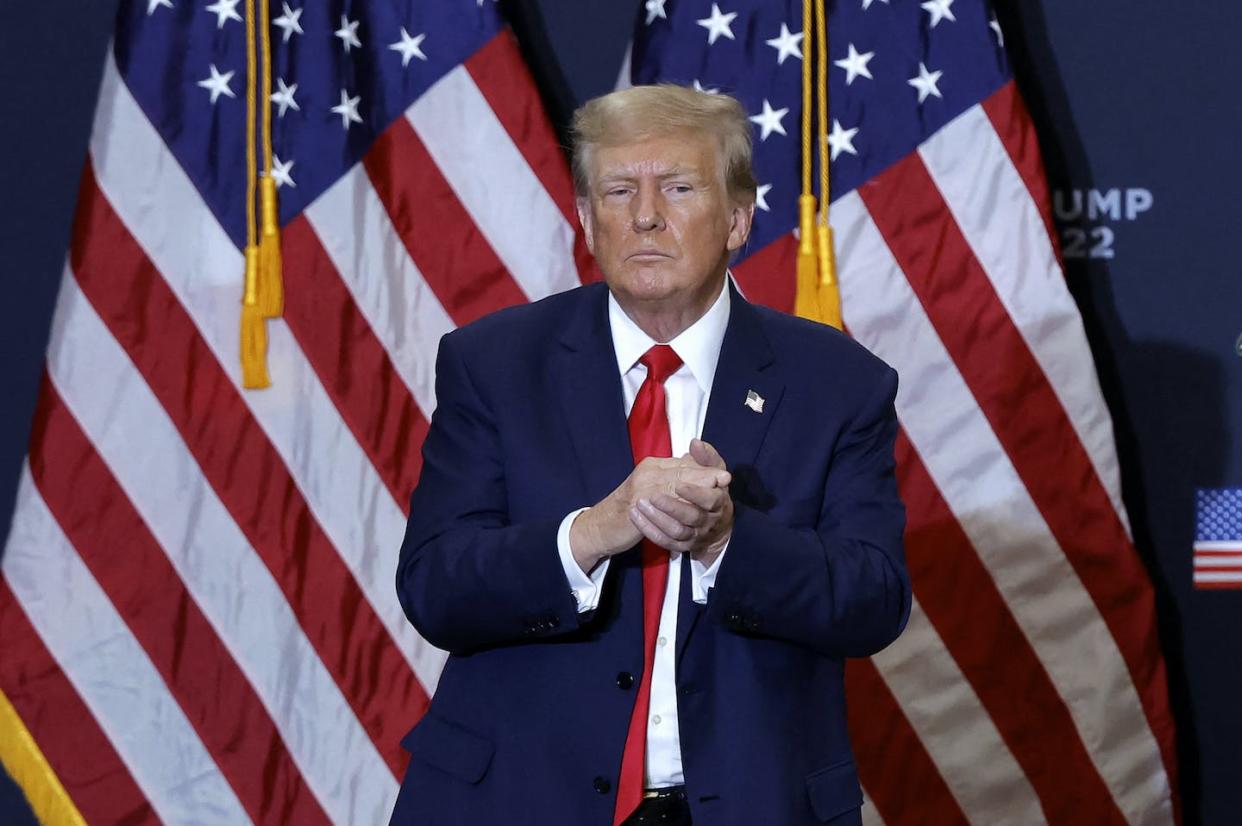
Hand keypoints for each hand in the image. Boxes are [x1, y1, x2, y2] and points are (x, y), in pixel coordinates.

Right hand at [569, 453, 729, 571]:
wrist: (601, 526)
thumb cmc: (629, 510)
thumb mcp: (653, 492)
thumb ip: (671, 479)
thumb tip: (693, 470)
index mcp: (652, 467)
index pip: (682, 464)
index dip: (704, 469)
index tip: (724, 474)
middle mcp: (647, 472)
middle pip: (681, 471)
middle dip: (704, 475)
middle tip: (725, 479)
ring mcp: (641, 486)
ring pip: (674, 484)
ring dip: (697, 488)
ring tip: (716, 493)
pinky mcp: (636, 503)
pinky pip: (662, 501)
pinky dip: (680, 504)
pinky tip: (694, 510)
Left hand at [628, 438, 732, 566]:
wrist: (712, 525)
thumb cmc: (710, 491)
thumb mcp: (713, 473)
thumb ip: (705, 457)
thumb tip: (696, 443)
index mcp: (718, 502)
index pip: (711, 500)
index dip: (695, 493)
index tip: (678, 484)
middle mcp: (708, 522)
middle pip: (692, 517)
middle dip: (671, 507)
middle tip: (651, 496)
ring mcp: (695, 536)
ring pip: (677, 532)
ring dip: (657, 519)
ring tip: (639, 504)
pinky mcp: (682, 546)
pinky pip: (665, 542)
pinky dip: (650, 530)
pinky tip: (636, 517)